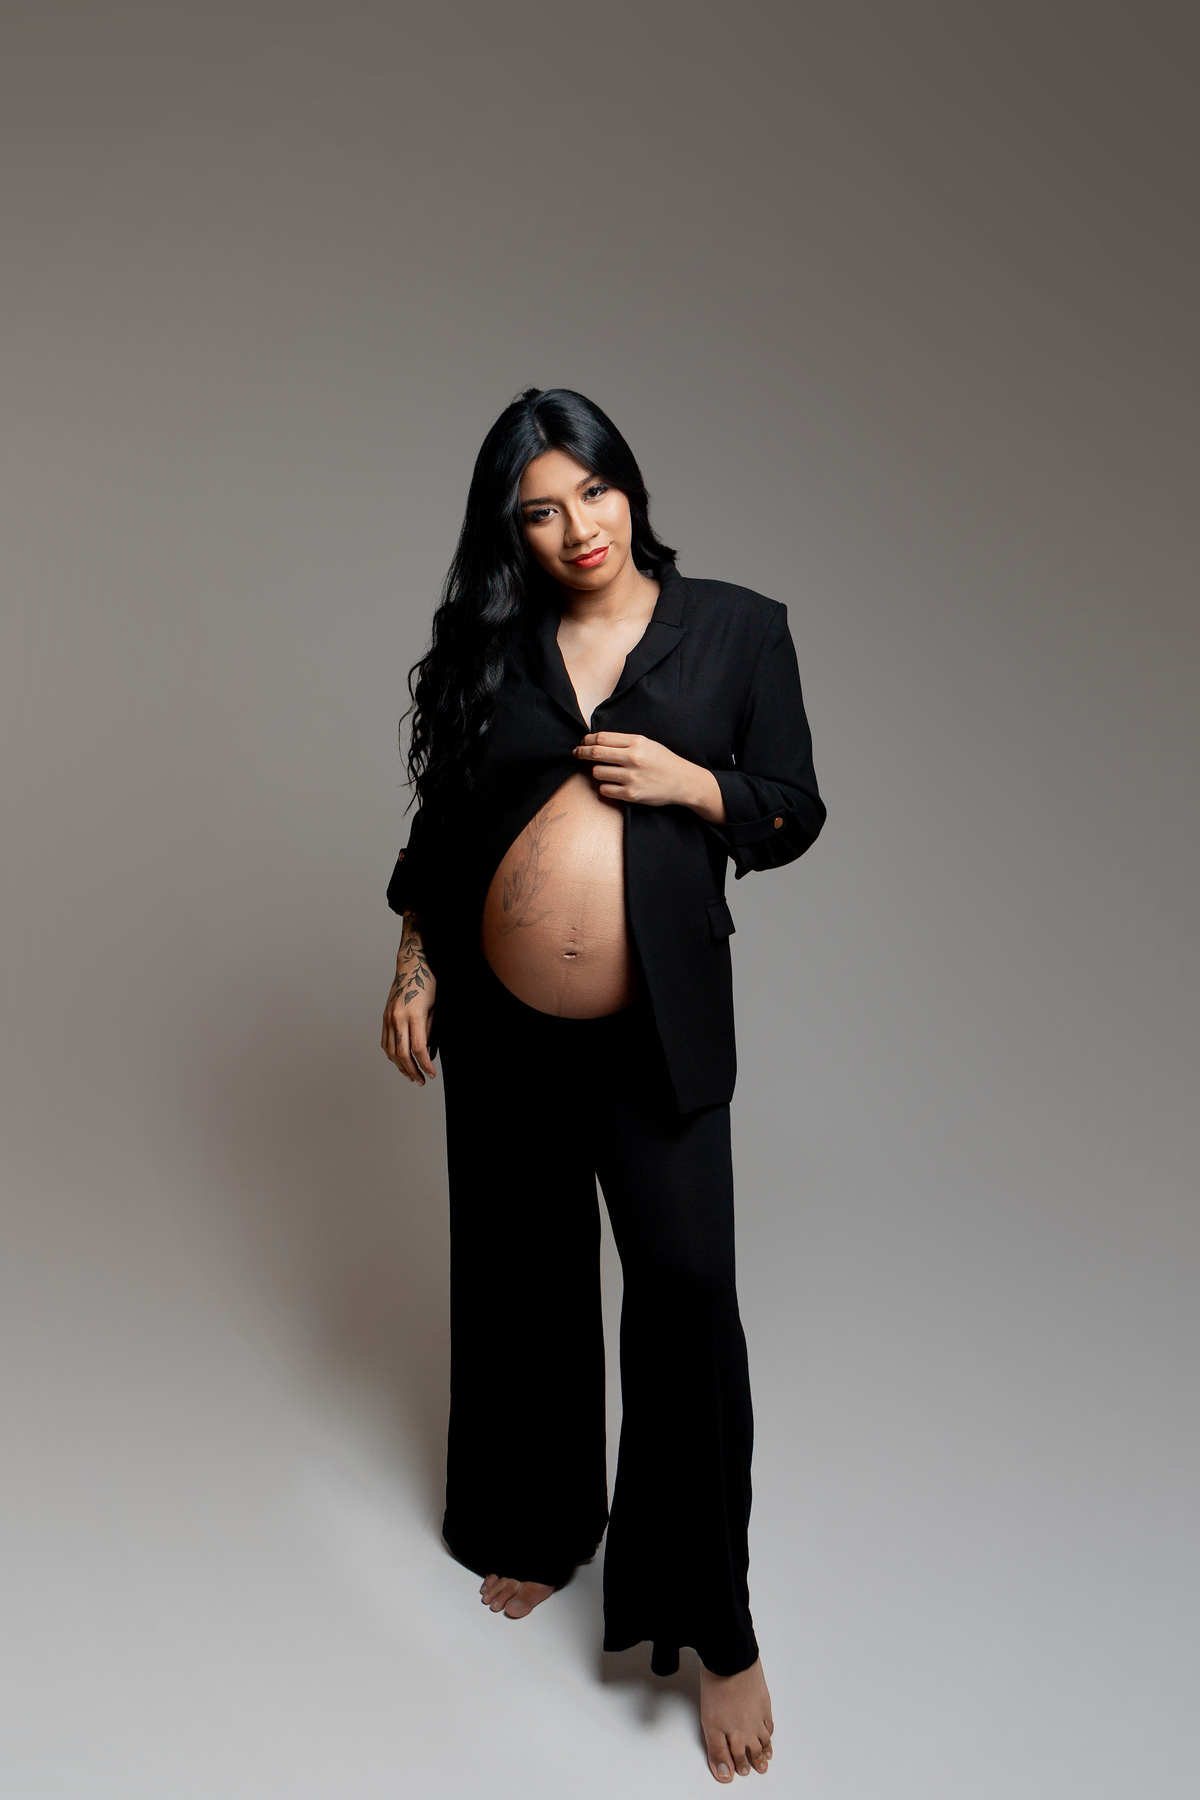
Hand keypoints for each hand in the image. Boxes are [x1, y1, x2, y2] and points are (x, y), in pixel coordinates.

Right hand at [381, 913, 436, 1084]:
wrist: (412, 966)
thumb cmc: (428, 984)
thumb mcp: (435, 1008)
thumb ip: (429, 1031)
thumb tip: (426, 1052)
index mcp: (414, 1015)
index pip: (418, 1049)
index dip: (425, 1065)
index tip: (431, 1074)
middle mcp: (398, 1018)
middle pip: (403, 1054)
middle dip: (413, 1070)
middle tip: (421, 1081)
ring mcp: (388, 1017)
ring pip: (391, 1051)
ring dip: (400, 1066)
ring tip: (411, 1075)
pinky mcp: (384, 1017)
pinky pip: (385, 1042)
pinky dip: (391, 1055)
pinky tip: (399, 1062)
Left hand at [572, 732, 725, 821]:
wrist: (683, 782)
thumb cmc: (663, 761)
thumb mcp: (647, 744)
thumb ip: (624, 742)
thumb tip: (596, 742)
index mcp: (637, 742)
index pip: (602, 738)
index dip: (587, 740)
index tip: (583, 742)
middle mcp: (633, 758)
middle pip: (596, 753)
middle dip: (582, 753)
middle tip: (577, 754)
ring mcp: (631, 777)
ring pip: (597, 772)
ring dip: (595, 771)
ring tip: (602, 771)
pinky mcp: (631, 794)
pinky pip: (605, 790)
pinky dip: (604, 787)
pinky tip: (611, 783)